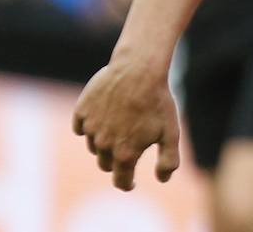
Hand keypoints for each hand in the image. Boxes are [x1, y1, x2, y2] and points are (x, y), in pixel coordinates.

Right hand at [72, 58, 180, 190]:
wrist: (139, 69)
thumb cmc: (158, 101)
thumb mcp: (171, 132)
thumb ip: (168, 160)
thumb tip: (162, 179)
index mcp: (125, 154)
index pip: (121, 181)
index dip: (127, 183)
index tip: (131, 181)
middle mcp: (104, 145)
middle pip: (106, 165)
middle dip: (116, 161)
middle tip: (128, 147)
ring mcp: (90, 128)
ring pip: (94, 146)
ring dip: (104, 143)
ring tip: (120, 125)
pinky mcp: (81, 112)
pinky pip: (80, 127)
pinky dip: (89, 126)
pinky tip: (102, 117)